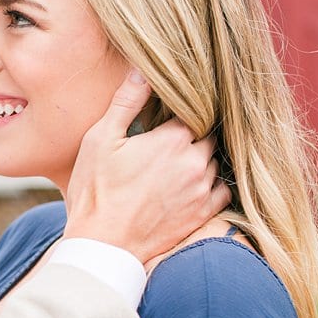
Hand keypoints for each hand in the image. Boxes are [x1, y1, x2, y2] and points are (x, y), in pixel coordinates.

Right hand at [63, 70, 230, 262]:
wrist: (103, 246)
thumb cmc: (96, 192)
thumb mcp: (101, 140)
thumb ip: (126, 102)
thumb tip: (143, 71)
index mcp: (173, 140)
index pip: (193, 110)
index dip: (180, 110)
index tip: (165, 116)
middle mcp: (195, 163)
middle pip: (207, 134)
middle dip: (191, 134)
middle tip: (168, 140)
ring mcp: (202, 190)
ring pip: (215, 162)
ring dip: (201, 158)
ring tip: (177, 163)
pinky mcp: (202, 214)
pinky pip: (222, 191)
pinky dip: (211, 184)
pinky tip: (192, 184)